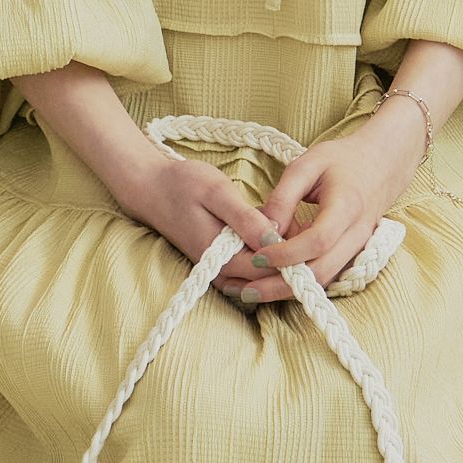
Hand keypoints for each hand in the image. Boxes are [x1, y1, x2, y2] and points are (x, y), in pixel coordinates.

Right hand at [101, 146, 296, 302]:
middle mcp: (223, 274)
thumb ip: (245, 218)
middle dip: (293, 257)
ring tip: (296, 226)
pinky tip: (280, 233)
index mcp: (222, 259)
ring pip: (264, 276)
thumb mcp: (216, 193)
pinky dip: (270, 256)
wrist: (151, 188)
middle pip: (270, 278)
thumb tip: (275, 238)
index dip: (295, 254)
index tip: (311, 230)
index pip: (270, 270)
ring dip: (283, 257)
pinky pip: (254, 269)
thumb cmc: (183, 185)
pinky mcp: (222, 265)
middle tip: (308, 225)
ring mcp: (222, 272)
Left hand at [229, 102, 428, 302]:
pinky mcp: (352, 255)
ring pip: (324, 280)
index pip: (318, 240)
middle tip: (247, 291)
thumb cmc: (342, 160)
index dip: (287, 254)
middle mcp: (357, 234)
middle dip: (282, 286)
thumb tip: (264, 229)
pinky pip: (327, 275)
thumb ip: (284, 197)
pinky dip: (300, 283)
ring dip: (289, 291)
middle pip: (322, 272)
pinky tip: (273, 283)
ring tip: (253, 292)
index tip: (256, 255)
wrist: (382, 165)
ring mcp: (358, 248)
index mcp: (347, 206)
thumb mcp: (307, 165)